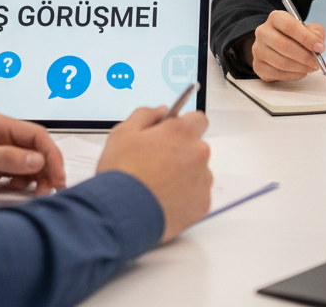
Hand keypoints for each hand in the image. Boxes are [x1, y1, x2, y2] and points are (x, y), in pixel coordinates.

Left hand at [0, 112, 65, 192]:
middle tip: (50, 189)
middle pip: (34, 148)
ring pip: (26, 162)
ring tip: (37, 192)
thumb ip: (4, 157)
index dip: (50, 155)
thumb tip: (36, 159)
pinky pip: (13, 172)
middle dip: (46, 168)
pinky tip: (19, 190)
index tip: (57, 176)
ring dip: (35, 176)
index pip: (35, 134)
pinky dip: (21, 182)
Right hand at [97, 106, 211, 242]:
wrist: (123, 214)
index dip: (183, 125)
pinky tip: (163, 198)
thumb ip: (146, 114)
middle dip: (181, 151)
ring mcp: (202, 180)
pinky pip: (197, 195)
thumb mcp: (123, 132)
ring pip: (197, 171)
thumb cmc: (123, 174)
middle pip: (196, 146)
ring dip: (184, 174)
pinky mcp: (202, 204)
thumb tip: (161, 112)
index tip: (172, 133)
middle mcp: (198, 153)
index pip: (198, 119)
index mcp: (181, 132)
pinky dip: (185, 196)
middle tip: (157, 162)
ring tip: (158, 184)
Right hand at [248, 10, 325, 80]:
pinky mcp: (258, 65)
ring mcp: (258, 49)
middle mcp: (263, 32)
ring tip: (310, 67)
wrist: (276, 46)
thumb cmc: (294, 37)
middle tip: (317, 63)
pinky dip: (294, 75)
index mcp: (275, 18)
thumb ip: (316, 32)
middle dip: (306, 57)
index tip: (321, 48)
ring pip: (282, 63)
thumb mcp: (308, 29)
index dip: (307, 38)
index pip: (289, 26)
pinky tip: (300, 71)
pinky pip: (278, 74)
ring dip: (301, 68)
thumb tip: (318, 44)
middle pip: (285, 46)